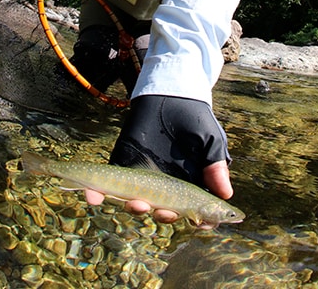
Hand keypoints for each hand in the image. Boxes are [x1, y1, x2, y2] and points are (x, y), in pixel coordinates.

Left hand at [84, 95, 233, 224]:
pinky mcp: (123, 164)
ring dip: (134, 208)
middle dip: (162, 216)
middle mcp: (166, 187)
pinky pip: (109, 184)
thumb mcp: (210, 140)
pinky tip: (92, 197)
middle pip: (164, 212)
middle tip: (162, 211)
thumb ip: (216, 165)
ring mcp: (143, 178)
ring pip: (136, 203)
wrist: (169, 93)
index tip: (198, 223)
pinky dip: (98, 194)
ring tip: (135, 203)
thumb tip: (225, 193)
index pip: (194, 212)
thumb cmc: (194, 117)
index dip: (198, 222)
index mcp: (189, 184)